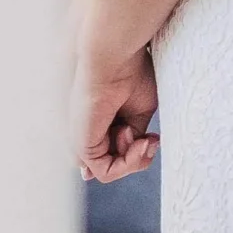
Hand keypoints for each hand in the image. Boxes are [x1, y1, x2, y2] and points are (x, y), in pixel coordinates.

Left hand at [73, 48, 159, 183]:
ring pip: (110, 171)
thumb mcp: (140, 114)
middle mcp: (89, 133)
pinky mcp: (82, 146)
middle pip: (114, 164)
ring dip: (135, 160)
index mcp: (101, 123)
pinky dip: (127, 162)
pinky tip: (134, 139)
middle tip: (150, 140)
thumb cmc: (131, 75)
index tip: (151, 140)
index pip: (110, 153)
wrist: (115, 60)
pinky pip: (106, 172)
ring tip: (143, 139)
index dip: (130, 156)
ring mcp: (84, 141)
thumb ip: (135, 138)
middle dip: (137, 158)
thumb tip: (139, 155)